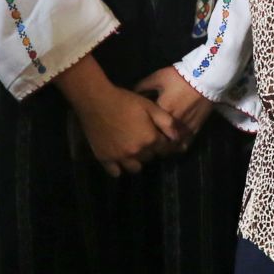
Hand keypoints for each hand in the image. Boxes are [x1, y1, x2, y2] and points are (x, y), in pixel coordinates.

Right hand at [60, 58, 181, 176]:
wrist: (97, 100)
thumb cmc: (126, 101)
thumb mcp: (151, 107)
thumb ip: (167, 123)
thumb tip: (177, 137)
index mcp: (150, 139)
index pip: (165, 149)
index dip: (165, 144)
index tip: (161, 139)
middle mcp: (136, 152)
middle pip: (150, 158)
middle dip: (151, 150)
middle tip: (145, 140)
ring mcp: (119, 157)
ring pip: (135, 168)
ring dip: (137, 161)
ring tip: (133, 150)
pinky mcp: (104, 158)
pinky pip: (115, 172)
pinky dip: (119, 168)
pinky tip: (120, 159)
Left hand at [136, 66, 211, 147]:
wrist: (204, 77)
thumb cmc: (179, 77)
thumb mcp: (157, 78)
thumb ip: (142, 87)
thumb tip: (131, 95)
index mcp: (161, 111)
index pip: (146, 126)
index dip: (139, 130)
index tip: (135, 132)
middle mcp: (172, 123)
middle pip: (158, 139)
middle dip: (151, 142)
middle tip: (145, 142)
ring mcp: (184, 127)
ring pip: (171, 145)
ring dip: (165, 148)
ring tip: (159, 147)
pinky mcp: (195, 128)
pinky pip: (186, 143)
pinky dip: (179, 147)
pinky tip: (174, 146)